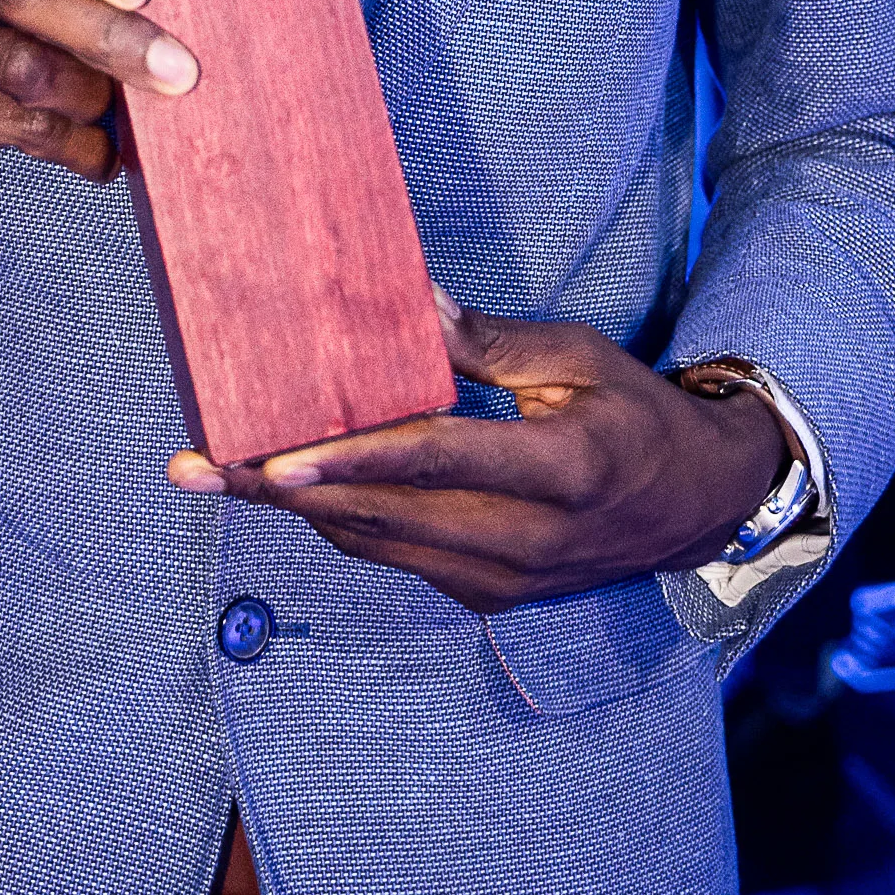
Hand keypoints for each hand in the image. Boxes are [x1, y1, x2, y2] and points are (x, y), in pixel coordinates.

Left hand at [168, 296, 789, 610]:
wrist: (698, 505)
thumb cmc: (636, 413)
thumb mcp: (579, 356)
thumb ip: (491, 342)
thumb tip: (411, 299)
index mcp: (559, 472)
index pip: (434, 461)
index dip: (348, 460)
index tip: (270, 458)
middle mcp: (524, 542)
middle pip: (380, 516)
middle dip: (279, 492)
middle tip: (197, 467)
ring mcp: (504, 580)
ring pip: (376, 544)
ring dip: (295, 510)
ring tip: (215, 475)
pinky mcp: (488, 594)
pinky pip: (396, 556)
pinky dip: (340, 520)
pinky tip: (289, 487)